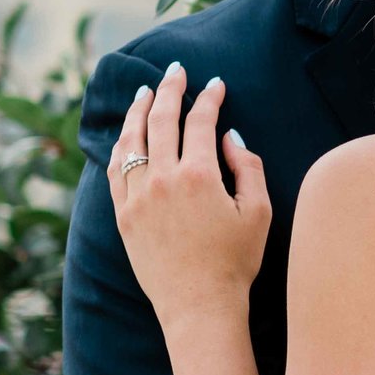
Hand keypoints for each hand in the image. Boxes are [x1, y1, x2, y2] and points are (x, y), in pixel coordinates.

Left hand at [110, 63, 270, 327]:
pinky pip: (116, 169)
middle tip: (176, 71)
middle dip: (170, 90)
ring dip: (138, 111)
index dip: (209, 98)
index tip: (216, 83)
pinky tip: (126, 135)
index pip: (200, 122)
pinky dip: (121, 145)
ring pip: (132, 140)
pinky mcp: (123, 214)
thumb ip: (247, 167)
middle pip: (161, 120)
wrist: (198, 304)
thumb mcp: (259, 212)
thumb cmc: (236, 261)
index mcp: (198, 175)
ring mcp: (137, 196)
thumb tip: (228, 136)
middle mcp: (162, 178)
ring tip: (145, 93)